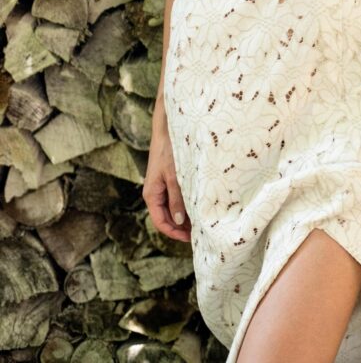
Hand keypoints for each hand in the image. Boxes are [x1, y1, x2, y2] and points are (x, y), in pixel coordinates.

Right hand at [143, 115, 191, 242]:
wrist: (168, 128)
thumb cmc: (169, 150)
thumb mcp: (175, 177)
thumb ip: (177, 199)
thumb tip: (180, 222)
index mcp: (151, 194)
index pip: (160, 222)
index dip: (174, 233)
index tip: (190, 239)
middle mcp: (155, 192)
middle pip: (166, 217)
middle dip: (181, 227)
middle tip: (200, 233)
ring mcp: (162, 185)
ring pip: (172, 207)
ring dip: (184, 216)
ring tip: (201, 222)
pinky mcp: (169, 178)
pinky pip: (176, 197)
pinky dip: (185, 203)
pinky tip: (198, 205)